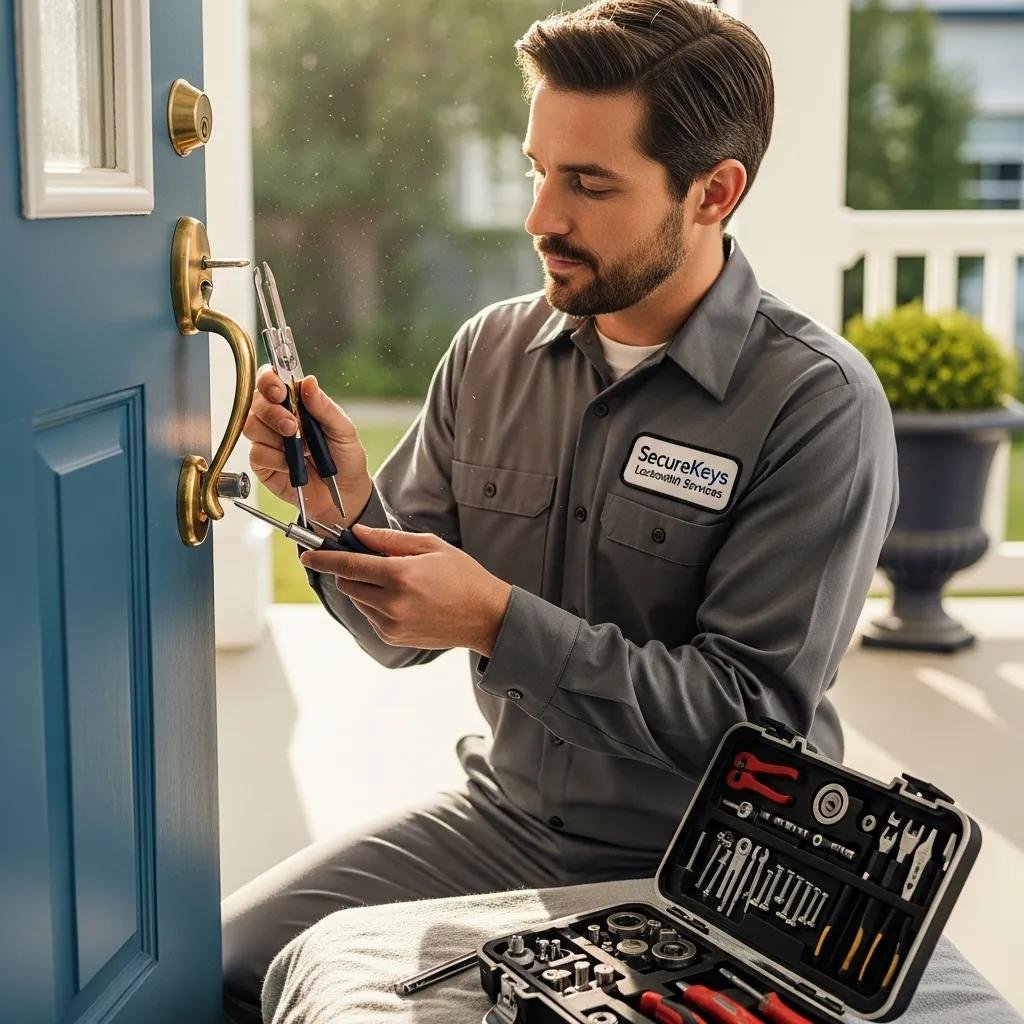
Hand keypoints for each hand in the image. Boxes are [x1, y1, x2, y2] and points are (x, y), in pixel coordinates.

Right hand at [244, 366, 372, 525]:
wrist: (345, 494)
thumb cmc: (346, 458)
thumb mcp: (344, 430)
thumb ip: (324, 407)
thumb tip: (308, 382)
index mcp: (297, 404)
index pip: (272, 382)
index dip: (269, 381)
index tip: (279, 390)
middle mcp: (278, 418)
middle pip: (256, 402)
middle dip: (272, 412)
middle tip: (292, 426)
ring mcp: (268, 440)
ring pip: (251, 426)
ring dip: (273, 435)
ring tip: (298, 447)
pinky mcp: (263, 463)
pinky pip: (256, 453)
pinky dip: (275, 459)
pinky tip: (292, 466)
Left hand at [299, 525, 512, 655]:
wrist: (486, 617)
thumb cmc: (463, 577)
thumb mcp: (431, 546)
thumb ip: (390, 540)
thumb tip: (359, 533)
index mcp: (401, 575)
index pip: (349, 565)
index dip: (324, 558)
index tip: (307, 555)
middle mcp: (392, 603)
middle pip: (347, 583)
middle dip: (348, 570)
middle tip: (368, 561)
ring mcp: (391, 624)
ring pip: (357, 600)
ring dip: (364, 587)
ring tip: (397, 581)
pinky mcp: (393, 637)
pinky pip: (370, 615)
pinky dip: (376, 603)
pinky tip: (403, 598)